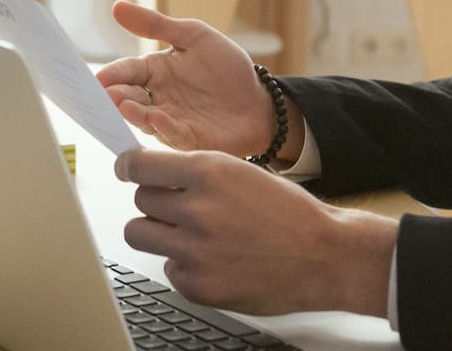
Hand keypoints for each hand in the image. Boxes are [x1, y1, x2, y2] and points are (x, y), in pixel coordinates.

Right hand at [94, 1, 294, 157]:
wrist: (259, 100)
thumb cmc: (226, 68)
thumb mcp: (193, 36)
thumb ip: (155, 24)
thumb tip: (116, 7)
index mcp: (154, 72)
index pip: (126, 71)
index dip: (111, 74)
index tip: (94, 78)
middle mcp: (157, 98)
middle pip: (129, 97)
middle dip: (116, 97)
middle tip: (106, 95)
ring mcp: (171, 120)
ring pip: (145, 119)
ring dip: (134, 113)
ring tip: (124, 105)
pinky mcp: (189, 139)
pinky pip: (173, 134)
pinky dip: (164, 127)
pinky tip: (157, 118)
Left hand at [115, 149, 397, 317]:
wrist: (324, 257)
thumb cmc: (289, 213)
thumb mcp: (242, 172)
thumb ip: (196, 172)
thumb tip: (152, 172)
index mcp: (208, 173)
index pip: (139, 166)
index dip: (129, 167)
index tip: (126, 169)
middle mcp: (197, 210)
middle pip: (140, 200)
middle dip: (156, 202)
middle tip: (179, 208)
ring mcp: (194, 251)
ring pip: (138, 234)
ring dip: (156, 232)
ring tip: (186, 234)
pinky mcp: (197, 285)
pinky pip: (168, 268)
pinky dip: (185, 265)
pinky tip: (215, 261)